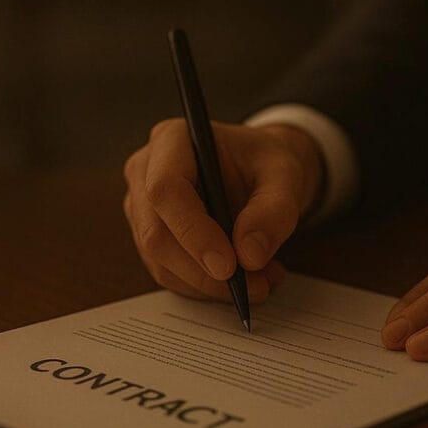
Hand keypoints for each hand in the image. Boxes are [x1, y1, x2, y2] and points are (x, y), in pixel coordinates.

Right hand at [122, 119, 323, 302]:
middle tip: (254, 285)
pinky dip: (207, 287)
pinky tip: (245, 280)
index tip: (229, 266)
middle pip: (156, 233)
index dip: (193, 232)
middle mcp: (146, 172)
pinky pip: (169, 274)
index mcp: (172, 140)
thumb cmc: (266, 164)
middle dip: (203, 271)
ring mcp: (142, 208)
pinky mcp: (151, 237)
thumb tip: (249, 255)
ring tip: (261, 281)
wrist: (261, 172)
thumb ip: (273, 211)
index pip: (165, 189)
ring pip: (160, 261)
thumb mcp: (285, 177)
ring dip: (210, 284)